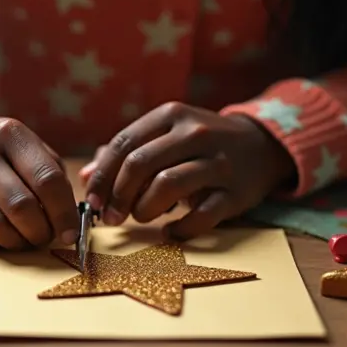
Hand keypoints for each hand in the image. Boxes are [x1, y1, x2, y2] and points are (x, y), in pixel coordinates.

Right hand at [0, 95, 79, 250]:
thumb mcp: (26, 145)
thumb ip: (52, 174)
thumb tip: (71, 217)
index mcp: (9, 134)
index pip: (47, 180)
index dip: (64, 213)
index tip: (71, 232)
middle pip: (22, 207)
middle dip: (42, 231)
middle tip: (47, 236)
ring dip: (19, 242)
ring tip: (26, 238)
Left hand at [82, 102, 294, 239]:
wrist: (261, 146)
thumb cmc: (199, 144)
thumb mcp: (165, 135)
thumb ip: (125, 152)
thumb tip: (84, 177)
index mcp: (171, 115)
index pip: (125, 143)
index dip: (102, 176)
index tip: (92, 201)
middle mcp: (195, 133)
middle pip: (141, 163)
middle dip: (118, 195)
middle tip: (111, 217)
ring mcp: (218, 162)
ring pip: (167, 185)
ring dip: (144, 209)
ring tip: (141, 217)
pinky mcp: (236, 192)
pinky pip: (201, 216)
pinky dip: (179, 229)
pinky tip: (170, 231)